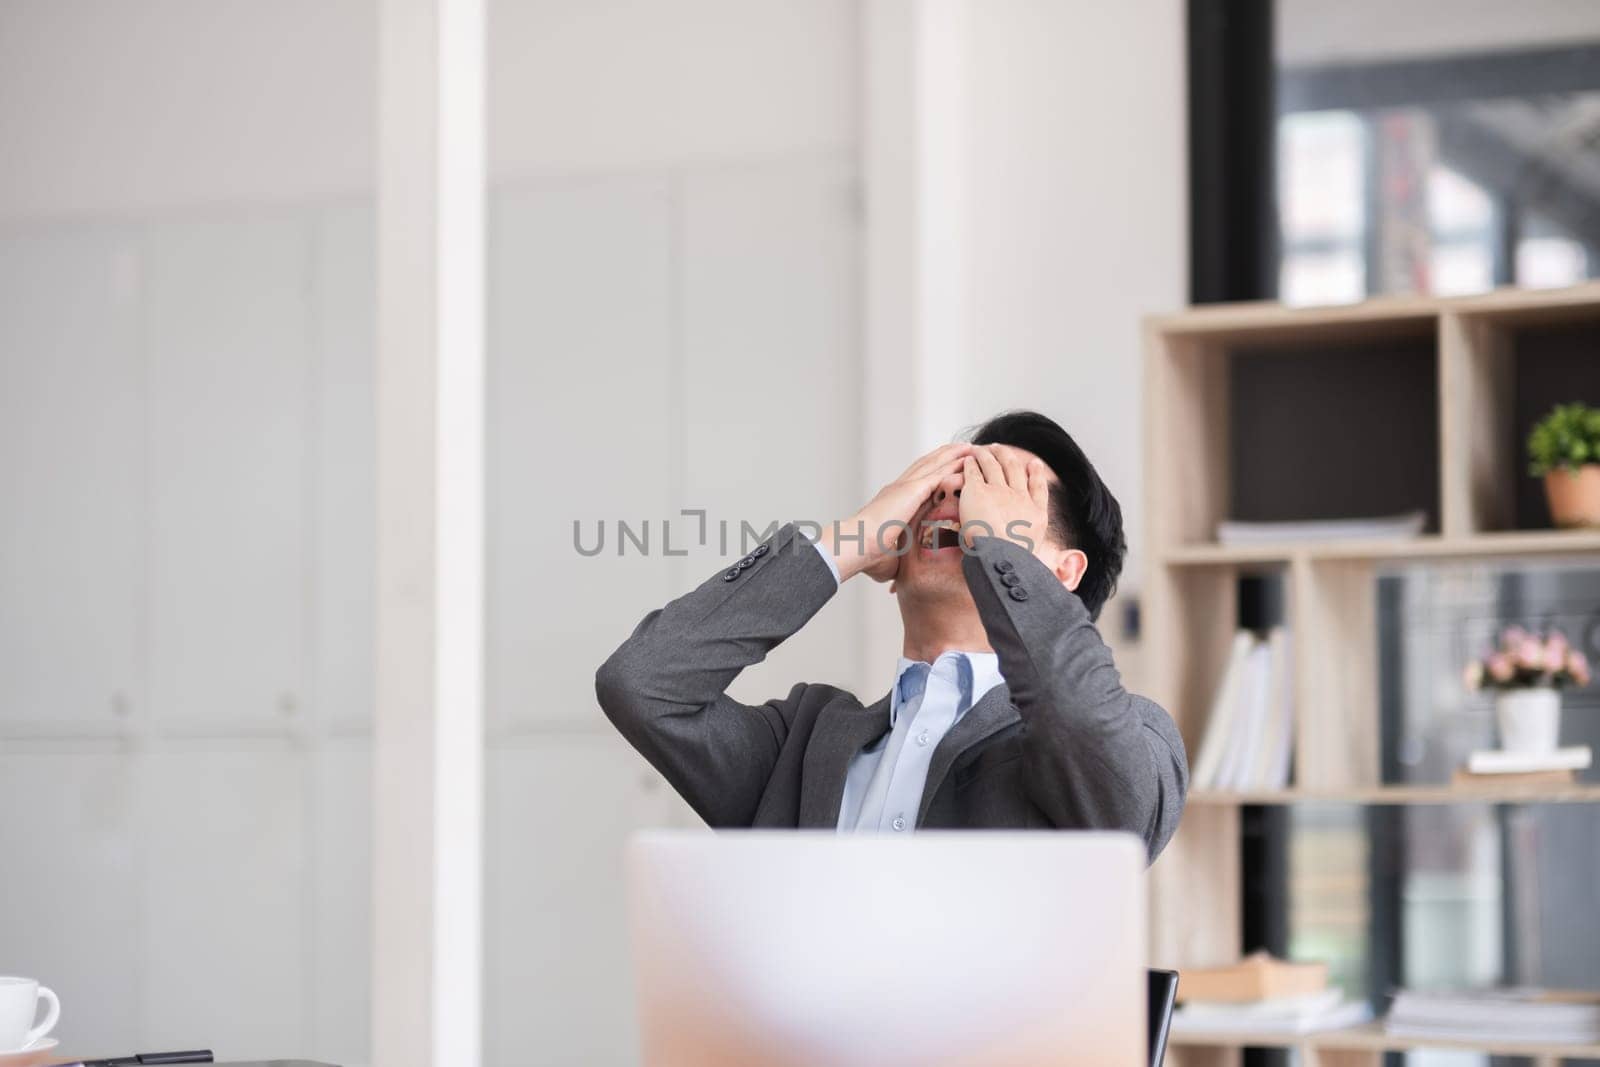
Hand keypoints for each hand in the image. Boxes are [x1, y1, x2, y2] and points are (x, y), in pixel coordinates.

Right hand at [822, 442, 972, 581]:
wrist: (857, 545)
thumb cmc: (867, 555)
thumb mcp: (888, 555)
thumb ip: (895, 559)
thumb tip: (894, 581)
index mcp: (893, 501)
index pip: (916, 481)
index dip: (932, 471)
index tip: (945, 467)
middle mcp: (899, 488)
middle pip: (927, 464)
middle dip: (945, 456)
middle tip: (962, 449)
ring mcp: (905, 486)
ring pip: (934, 463)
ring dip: (953, 454)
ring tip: (969, 447)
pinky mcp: (912, 489)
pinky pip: (940, 472)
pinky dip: (954, 464)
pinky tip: (967, 459)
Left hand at [958, 445, 1050, 555]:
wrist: (1001, 558)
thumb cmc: (1014, 562)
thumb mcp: (1035, 552)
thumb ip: (1037, 545)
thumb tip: (1048, 553)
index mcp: (1036, 513)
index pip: (1038, 488)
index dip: (1037, 474)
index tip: (1035, 463)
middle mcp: (1020, 498)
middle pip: (1014, 469)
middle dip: (1008, 456)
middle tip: (1001, 449)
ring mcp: (1000, 492)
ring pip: (994, 466)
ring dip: (988, 455)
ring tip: (982, 449)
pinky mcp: (978, 491)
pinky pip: (974, 471)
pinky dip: (972, 463)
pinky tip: (968, 460)